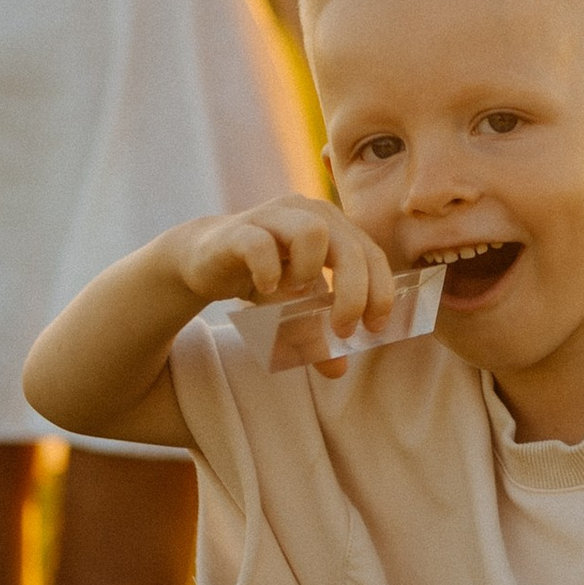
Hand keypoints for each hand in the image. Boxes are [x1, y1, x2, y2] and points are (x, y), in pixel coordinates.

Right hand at [173, 194, 394, 372]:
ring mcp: (273, 216)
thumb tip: (338, 371)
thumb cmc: (262, 277)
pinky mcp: (238, 230)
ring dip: (311, 272)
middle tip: (343, 330)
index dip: (380, 292)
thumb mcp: (293, 308)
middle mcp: (308, 213)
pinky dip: (268, 272)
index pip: (372, 254)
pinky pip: (260, 245)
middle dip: (354, 294)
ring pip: (312, 232)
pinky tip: (266, 289)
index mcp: (334, 227)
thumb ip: (315, 334)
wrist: (203, 259)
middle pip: (349, 247)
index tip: (375, 327)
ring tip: (296, 294)